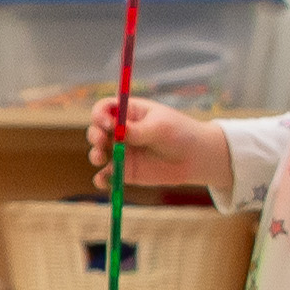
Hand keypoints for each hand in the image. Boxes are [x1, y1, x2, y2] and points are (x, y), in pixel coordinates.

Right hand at [92, 93, 231, 193]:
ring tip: (101, 158)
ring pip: (98, 152)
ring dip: (94, 155)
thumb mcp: (160, 128)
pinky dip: (102, 179)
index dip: (100, 115)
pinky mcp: (125, 171)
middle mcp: (121, 131)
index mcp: (129, 113)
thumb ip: (138, 130)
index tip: (107, 124)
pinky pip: (108, 175)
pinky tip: (104, 180)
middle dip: (95, 135)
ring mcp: (121, 151)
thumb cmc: (180, 133)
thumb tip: (116, 130)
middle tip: (102, 142)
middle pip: (97, 130)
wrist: (195, 158)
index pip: (104, 109)